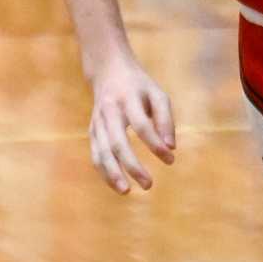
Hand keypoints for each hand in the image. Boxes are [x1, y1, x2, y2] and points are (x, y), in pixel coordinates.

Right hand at [87, 56, 174, 192]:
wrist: (107, 70)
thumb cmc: (139, 86)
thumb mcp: (157, 94)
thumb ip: (165, 119)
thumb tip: (170, 148)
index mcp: (128, 99)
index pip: (141, 125)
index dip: (155, 144)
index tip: (171, 159)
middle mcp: (109, 111)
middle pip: (118, 142)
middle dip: (132, 165)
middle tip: (148, 185)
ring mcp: (97, 122)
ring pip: (102, 151)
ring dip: (112, 173)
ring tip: (127, 191)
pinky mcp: (92, 130)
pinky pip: (96, 154)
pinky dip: (104, 171)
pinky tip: (117, 185)